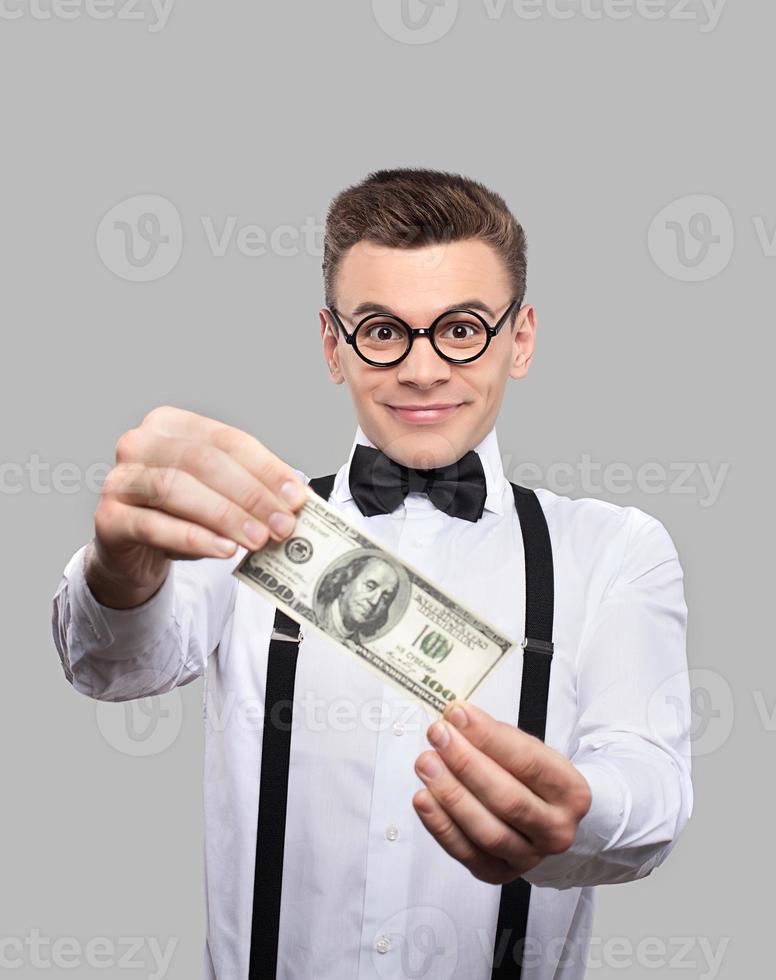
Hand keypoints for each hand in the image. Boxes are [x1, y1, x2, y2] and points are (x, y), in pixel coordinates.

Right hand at [87, 405, 307, 606]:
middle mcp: (141, 442)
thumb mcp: (218, 496)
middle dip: (250, 494)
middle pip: (204, 462)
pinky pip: (153, 525)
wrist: (132, 551)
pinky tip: (224, 550)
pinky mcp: (108, 517)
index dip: (266, 468)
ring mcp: (120, 478)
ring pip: (177, 489)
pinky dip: (193, 538)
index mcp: (171, 424)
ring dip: (225, 516)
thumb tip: (297, 499)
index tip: (297, 497)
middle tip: (283, 524)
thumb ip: (251, 491)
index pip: (228, 440)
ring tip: (258, 539)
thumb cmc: (180, 515)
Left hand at [412, 700, 591, 884]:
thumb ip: (496, 737)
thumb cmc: (534, 780)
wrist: (549, 820)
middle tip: (439, 736)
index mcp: (571, 792)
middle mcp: (556, 829)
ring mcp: (530, 856)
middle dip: (466, 764)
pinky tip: (424, 799)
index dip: (489, 737)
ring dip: (451, 795)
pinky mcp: (500, 873)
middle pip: (508, 799)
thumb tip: (457, 720)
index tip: (458, 715)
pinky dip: (441, 826)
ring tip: (427, 763)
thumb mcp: (530, 751)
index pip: (528, 762)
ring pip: (488, 832)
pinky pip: (467, 854)